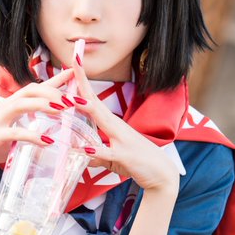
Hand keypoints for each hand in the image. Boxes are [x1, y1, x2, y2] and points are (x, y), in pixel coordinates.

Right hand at [0, 69, 74, 171]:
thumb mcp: (8, 134)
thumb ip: (25, 131)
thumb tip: (49, 138)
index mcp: (9, 106)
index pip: (35, 88)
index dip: (55, 80)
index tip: (74, 72)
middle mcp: (4, 108)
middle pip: (31, 89)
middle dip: (54, 91)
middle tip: (75, 100)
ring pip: (23, 104)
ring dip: (45, 105)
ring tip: (64, 111)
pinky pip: (15, 132)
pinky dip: (33, 136)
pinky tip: (48, 141)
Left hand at [71, 60, 179, 194]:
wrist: (162, 175)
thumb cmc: (137, 162)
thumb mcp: (112, 157)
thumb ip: (97, 153)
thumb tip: (81, 152)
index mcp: (112, 125)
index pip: (92, 100)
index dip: (81, 83)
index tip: (72, 62)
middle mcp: (116, 127)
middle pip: (95, 101)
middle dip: (83, 82)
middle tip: (73, 59)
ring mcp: (122, 140)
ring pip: (103, 121)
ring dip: (88, 109)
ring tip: (71, 99)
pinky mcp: (125, 157)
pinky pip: (109, 153)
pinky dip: (96, 150)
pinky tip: (84, 148)